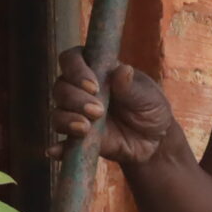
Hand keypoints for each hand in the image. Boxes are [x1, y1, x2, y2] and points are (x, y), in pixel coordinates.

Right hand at [49, 47, 175, 166]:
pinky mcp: (78, 139)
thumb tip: (122, 70)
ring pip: (57, 113)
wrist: (155, 141)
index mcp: (96, 71)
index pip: (72, 59)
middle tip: (98, 110)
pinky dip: (57, 148)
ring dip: (67, 119)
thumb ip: (131, 86)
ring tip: (86, 128)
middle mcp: (80, 90)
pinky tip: (56, 151)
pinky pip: (61, 144)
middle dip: (75, 98)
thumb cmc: (150, 108)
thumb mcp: (148, 96)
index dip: (75, 69)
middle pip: (61, 87)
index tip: (93, 86)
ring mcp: (77, 115)